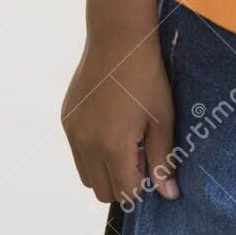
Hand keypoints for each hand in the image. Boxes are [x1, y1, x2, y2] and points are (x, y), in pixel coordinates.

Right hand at [61, 32, 177, 203]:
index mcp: (112, 147)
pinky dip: (92, 152)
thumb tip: (169, 194)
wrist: (117, 40)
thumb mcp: (161, 119)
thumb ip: (163, 160)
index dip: (142, 186)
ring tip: (125, 141)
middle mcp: (86, 145)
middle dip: (123, 183)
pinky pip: (77, 152)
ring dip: (105, 171)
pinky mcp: (66, 119)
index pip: (124, 193)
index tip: (152, 162)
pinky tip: (110, 126)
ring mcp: (73, 132)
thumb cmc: (146, 78)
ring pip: (86, 175)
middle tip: (140, 153)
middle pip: (102, 191)